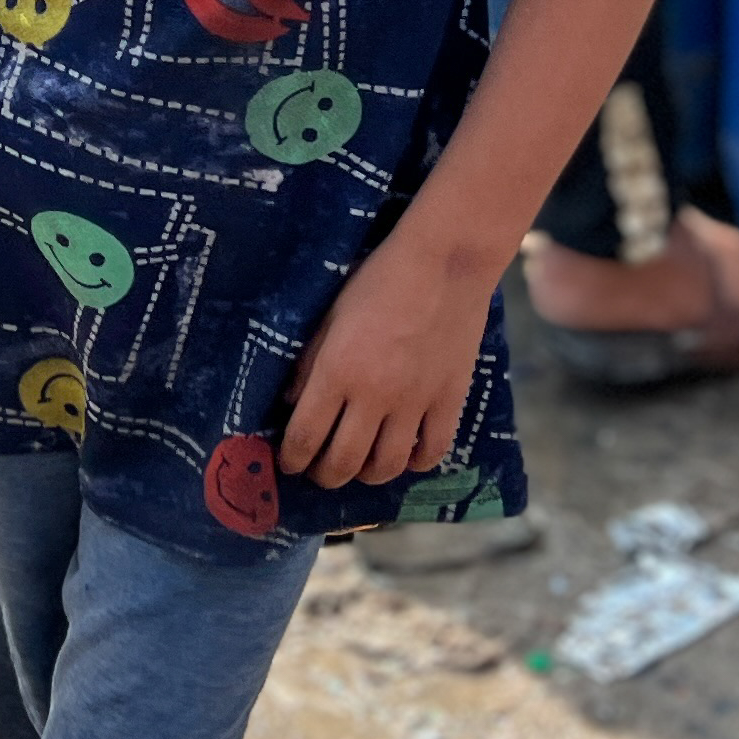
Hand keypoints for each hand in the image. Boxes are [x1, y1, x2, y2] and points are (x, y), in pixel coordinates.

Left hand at [277, 229, 494, 489]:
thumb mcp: (329, 315)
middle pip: (344, 462)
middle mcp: (374, 395)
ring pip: (387, 466)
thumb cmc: (379, 280)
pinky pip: (432, 450)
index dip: (292, 460)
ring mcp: (415, 401)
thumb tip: (291, 405)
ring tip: (361, 468)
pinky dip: (415, 463)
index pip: (305, 437)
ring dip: (367, 476)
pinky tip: (405, 455)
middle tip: (320, 473)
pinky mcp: (449, 399)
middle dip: (325, 476)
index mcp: (337, 371)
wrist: (445, 261)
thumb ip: (308, 363)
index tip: (290, 464)